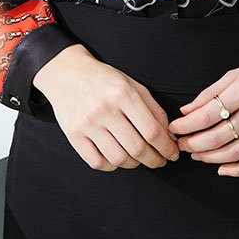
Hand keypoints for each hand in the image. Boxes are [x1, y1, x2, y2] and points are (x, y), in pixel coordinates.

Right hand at [33, 44, 179, 171]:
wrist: (67, 73)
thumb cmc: (104, 80)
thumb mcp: (133, 85)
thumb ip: (153, 109)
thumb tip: (169, 135)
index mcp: (124, 94)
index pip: (152, 131)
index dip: (166, 147)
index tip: (172, 154)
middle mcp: (105, 109)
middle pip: (137, 148)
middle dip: (154, 160)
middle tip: (160, 161)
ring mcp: (87, 124)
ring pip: (118, 158)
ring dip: (134, 164)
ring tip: (138, 159)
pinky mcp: (73, 135)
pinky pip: (97, 162)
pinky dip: (112, 166)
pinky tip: (117, 158)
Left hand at [166, 46, 238, 176]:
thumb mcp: (237, 74)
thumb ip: (210, 93)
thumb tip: (187, 112)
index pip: (207, 115)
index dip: (186, 126)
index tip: (175, 128)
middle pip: (217, 137)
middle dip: (193, 144)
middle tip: (182, 144)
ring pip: (234, 153)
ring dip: (209, 158)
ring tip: (197, 154)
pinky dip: (236, 170)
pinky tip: (222, 168)